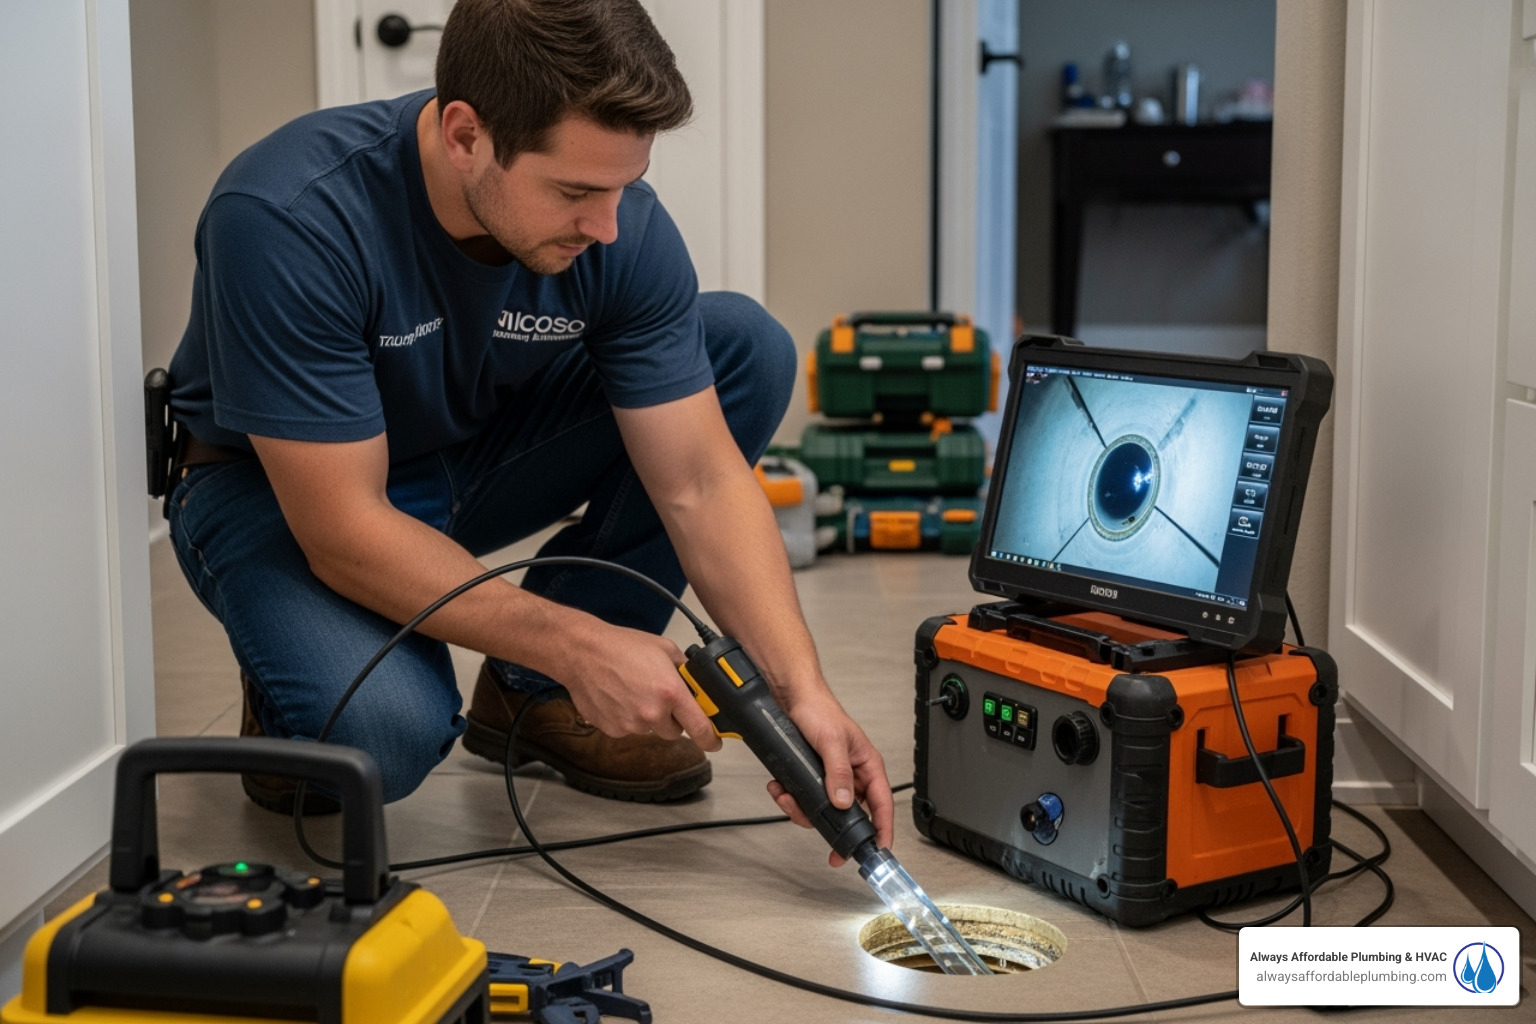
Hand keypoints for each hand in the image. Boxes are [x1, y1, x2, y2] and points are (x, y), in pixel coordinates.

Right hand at [559, 621, 722, 751]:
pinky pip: (628, 729)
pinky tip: (620, 697)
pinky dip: (627, 718)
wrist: (582, 653)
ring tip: (634, 690)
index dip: (711, 738)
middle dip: (672, 718)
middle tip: (660, 697)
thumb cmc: (620, 647)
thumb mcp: (664, 649)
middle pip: (675, 731)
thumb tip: (698, 683)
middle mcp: (652, 713)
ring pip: (650, 729)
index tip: (715, 741)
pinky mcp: (612, 729)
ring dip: (648, 717)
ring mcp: (630, 724)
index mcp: (671, 693)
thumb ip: (684, 670)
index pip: (700, 728)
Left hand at [766, 693, 893, 866]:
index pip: (882, 804)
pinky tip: (780, 787)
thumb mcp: (831, 741)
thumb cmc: (820, 710)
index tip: (878, 850)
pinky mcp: (811, 779)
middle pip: (850, 816)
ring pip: (823, 811)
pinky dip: (789, 798)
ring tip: (787, 798)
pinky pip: (804, 800)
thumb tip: (844, 802)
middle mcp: (851, 776)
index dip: (883, 830)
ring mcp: (830, 779)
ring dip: (802, 810)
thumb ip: (838, 772)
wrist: (791, 698)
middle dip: (833, 829)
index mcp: (867, 766)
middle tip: (829, 849)